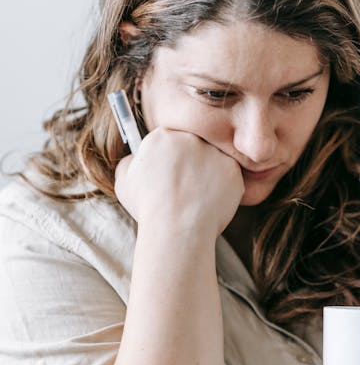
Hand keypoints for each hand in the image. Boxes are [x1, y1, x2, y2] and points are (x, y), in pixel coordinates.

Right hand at [114, 127, 243, 237]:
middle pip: (193, 145)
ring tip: (197, 199)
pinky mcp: (232, 168)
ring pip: (213, 160)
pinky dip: (224, 189)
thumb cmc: (148, 209)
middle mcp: (189, 137)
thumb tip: (138, 157)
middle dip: (191, 163)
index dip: (171, 158)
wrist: (176, 228)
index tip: (172, 174)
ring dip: (208, 174)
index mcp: (161, 136)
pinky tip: (210, 203)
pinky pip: (230, 176)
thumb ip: (131, 163)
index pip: (170, 139)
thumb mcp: (124, 182)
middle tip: (186, 188)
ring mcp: (213, 151)